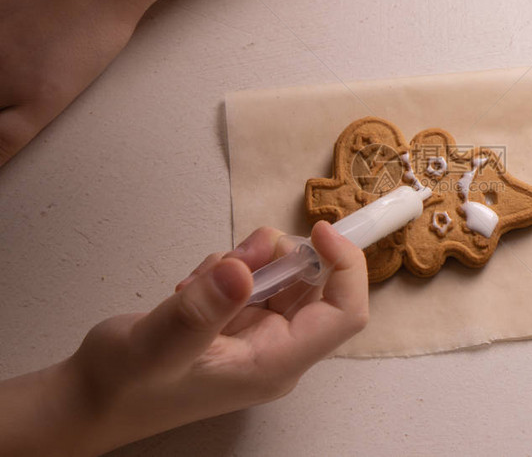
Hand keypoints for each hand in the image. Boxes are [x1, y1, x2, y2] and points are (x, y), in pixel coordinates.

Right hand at [0, 222, 367, 455]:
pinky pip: (254, 277)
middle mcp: (277, 348)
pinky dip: (230, 267)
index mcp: (276, 363)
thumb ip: (201, 311)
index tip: (318, 230)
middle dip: (280, 257)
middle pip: (315, 285)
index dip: (344, 266)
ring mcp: (258, 334)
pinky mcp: (237, 320)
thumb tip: (243, 269)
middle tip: (234, 257)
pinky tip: (192, 287)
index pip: (344, 313)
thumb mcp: (156, 345)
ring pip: (282, 275)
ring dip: (248, 260)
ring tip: (199, 281)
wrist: (91, 395)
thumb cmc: (123, 385)